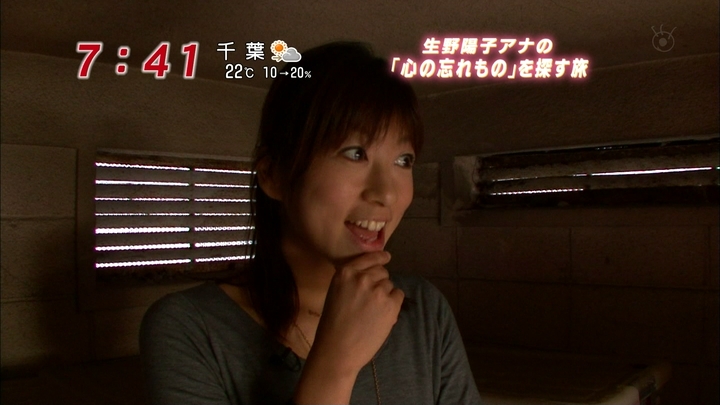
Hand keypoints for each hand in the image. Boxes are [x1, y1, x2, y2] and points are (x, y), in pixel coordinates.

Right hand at [311, 251, 403, 376]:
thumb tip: (374, 277)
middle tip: (371, 300)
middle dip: (379, 282)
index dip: (380, 258)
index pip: (369, 257)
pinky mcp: (391, 304)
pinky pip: (399, 296)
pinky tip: (382, 316)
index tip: (387, 257)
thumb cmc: (333, 325)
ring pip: (390, 285)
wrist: (338, 350)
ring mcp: (378, 290)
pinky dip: (394, 304)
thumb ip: (352, 281)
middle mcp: (362, 277)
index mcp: (345, 273)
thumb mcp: (336, 293)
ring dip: (386, 295)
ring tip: (373, 313)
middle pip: (382, 272)